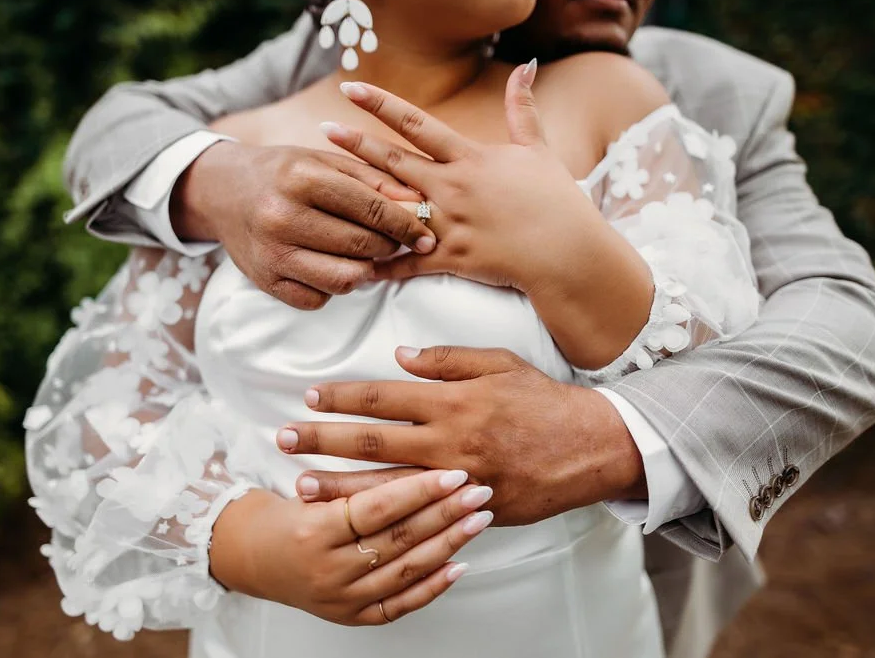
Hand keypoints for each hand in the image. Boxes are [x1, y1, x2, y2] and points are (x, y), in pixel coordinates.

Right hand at [171, 140, 434, 310]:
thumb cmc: (286, 173)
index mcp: (302, 178)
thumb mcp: (326, 161)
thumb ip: (374, 179)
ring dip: (366, 271)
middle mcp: (282, 216)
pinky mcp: (265, 282)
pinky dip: (334, 287)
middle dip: (389, 248)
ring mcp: (271, 253)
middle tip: (397, 244)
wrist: (223, 191)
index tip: (426, 235)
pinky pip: (318, 298)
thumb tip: (419, 202)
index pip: (371, 208)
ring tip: (367, 256)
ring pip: (344, 279)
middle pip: (361, 246)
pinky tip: (332, 266)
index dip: (406, 225)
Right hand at [209, 469, 493, 625]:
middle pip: (399, 539)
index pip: (377, 508)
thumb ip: (353, 478)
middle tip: (479, 489)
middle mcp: (329, 570)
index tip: (452, 471)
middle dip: (445, 513)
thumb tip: (408, 447)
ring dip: (449, 543)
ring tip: (478, 518)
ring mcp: (344, 599)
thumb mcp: (308, 490)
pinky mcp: (355, 617)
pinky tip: (459, 564)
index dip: (418, 489)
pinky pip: (402, 604)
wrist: (252, 559)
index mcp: (313, 531)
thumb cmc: (285, 517)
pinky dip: (433, 585)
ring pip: (407, 571)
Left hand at [278, 346, 646, 526]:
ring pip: (385, 486)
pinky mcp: (471, 509)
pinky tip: (357, 516)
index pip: (382, 397)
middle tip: (283, 438)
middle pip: (371, 441)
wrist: (591, 447)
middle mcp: (449, 441)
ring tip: (300, 483)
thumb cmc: (543, 401)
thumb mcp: (499, 363)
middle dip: (321, 440)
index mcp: (453, 400)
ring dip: (338, 485)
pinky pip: (419, 515)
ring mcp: (459, 479)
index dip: (341, 396)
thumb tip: (400, 357)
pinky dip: (384, 516)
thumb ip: (447, 359)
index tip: (310, 396)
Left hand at [321, 67, 654, 368]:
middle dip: (357, 145)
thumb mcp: (539, 150)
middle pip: (395, 162)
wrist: (570, 253)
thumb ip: (522, 109)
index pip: (418, 124)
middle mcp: (455, 188)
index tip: (351, 88)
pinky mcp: (453, 259)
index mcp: (471, 158)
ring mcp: (451, 224)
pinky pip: (409, 263)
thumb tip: (526, 67)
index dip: (382, 105)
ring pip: (394, 211)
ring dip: (358, 202)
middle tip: (324, 131)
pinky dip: (383, 265)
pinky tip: (355, 265)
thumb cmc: (556, 201)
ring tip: (325, 194)